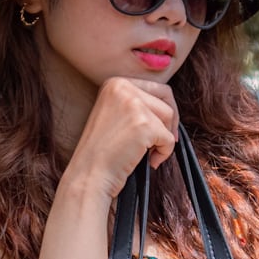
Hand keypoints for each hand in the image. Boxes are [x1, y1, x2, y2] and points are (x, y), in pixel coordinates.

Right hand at [66, 77, 178, 198]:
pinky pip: (169, 138)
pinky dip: (164, 153)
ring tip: (148, 153)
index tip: (163, 128)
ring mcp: (133, 104)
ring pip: (169, 116)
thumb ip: (136, 104)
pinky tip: (150, 162)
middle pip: (165, 98)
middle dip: (169, 122)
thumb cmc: (102, 152)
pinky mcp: (144, 124)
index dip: (163, 110)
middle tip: (162, 142)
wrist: (89, 175)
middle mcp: (123, 87)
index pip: (156, 87)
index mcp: (115, 83)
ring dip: (165, 138)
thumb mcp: (115, 115)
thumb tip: (169, 105)